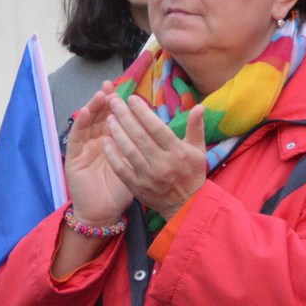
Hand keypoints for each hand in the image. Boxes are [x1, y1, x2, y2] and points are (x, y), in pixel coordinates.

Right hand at [63, 87, 136, 224]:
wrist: (103, 214)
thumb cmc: (120, 192)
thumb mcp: (138, 168)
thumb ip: (148, 149)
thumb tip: (164, 130)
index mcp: (113, 143)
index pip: (116, 119)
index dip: (121, 105)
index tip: (128, 91)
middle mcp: (96, 141)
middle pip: (100, 116)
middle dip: (105, 101)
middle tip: (111, 86)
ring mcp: (83, 148)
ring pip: (87, 122)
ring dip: (92, 107)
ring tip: (100, 94)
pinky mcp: (73, 157)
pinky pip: (75, 138)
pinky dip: (79, 124)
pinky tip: (84, 112)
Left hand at [106, 93, 207, 215]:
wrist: (186, 206)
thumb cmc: (192, 173)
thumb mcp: (198, 150)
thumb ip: (196, 127)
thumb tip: (199, 105)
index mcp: (177, 152)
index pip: (157, 128)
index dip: (143, 112)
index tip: (132, 99)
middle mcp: (162, 164)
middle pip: (140, 137)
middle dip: (125, 117)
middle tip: (114, 102)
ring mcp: (148, 177)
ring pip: (129, 151)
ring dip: (117, 133)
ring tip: (109, 118)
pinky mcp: (137, 187)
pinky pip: (121, 170)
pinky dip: (112, 156)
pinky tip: (105, 142)